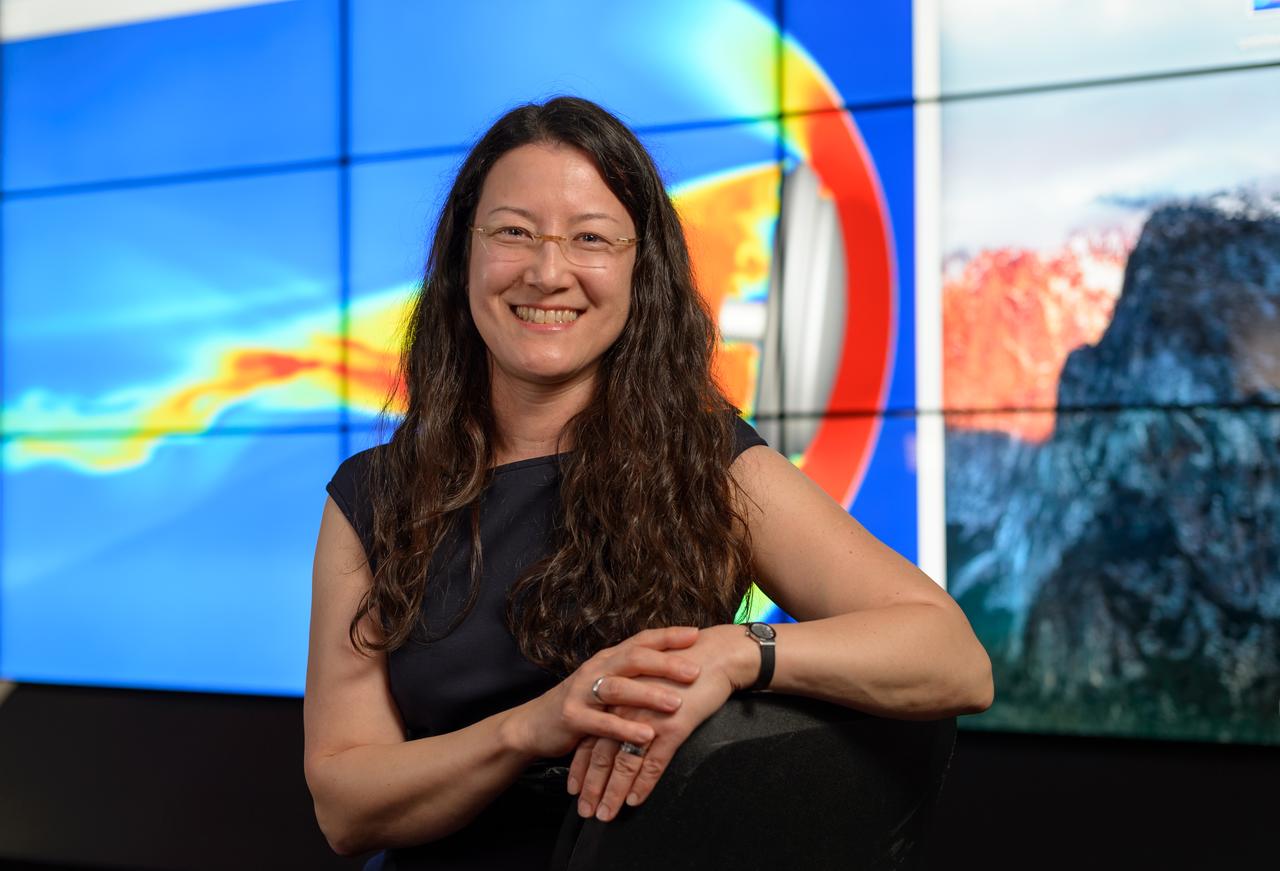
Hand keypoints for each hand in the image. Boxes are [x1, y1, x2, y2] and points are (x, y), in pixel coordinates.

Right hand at [502, 626, 704, 761]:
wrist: (533, 725)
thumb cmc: (580, 704)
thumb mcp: (606, 684)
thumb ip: (633, 675)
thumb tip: (675, 666)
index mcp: (608, 659)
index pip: (641, 640)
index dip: (668, 636)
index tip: (696, 634)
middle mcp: (596, 669)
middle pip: (633, 658)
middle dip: (665, 664)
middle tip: (695, 671)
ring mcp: (582, 692)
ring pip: (618, 688)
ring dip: (649, 695)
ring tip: (676, 704)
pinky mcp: (572, 718)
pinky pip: (602, 722)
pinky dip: (625, 728)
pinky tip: (647, 736)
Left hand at [568, 624, 750, 821]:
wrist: (715, 656)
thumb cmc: (682, 667)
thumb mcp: (647, 683)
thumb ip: (631, 702)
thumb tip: (621, 728)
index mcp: (618, 697)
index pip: (591, 737)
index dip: (581, 766)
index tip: (573, 789)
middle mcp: (626, 708)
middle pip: (601, 754)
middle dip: (592, 786)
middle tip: (584, 811)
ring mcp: (647, 718)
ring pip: (623, 763)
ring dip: (613, 793)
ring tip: (605, 815)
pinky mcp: (671, 727)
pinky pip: (653, 763)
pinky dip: (642, 785)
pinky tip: (635, 801)